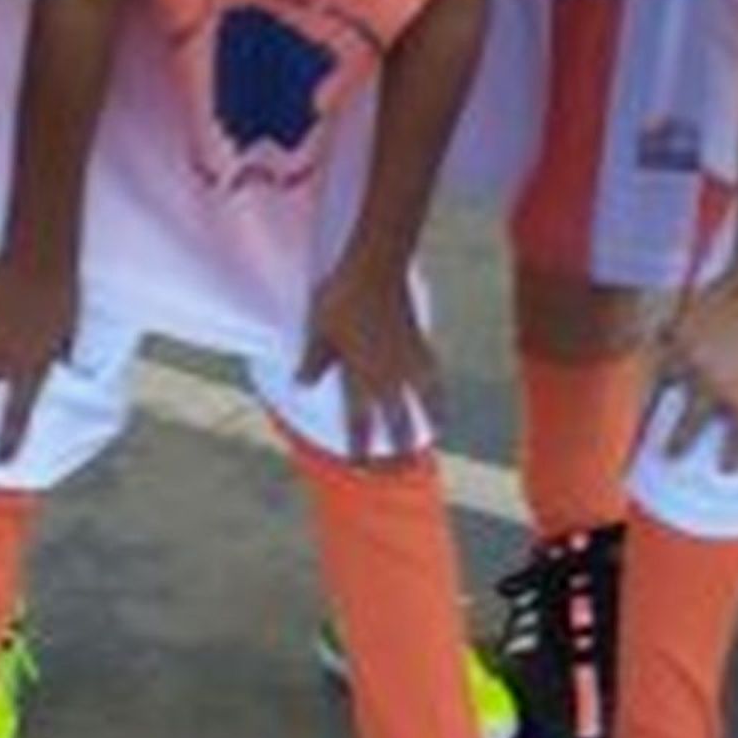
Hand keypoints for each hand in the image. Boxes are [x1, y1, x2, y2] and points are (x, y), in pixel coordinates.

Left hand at [294, 258, 441, 461]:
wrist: (378, 266)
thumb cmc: (341, 295)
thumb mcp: (319, 327)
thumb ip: (313, 359)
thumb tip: (300, 385)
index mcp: (360, 373)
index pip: (359, 418)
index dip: (359, 444)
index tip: (361, 467)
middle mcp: (388, 373)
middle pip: (396, 419)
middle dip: (399, 446)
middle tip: (403, 471)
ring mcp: (408, 359)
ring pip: (421, 401)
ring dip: (425, 422)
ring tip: (432, 438)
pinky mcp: (419, 341)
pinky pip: (431, 377)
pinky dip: (435, 393)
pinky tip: (437, 396)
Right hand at [653, 275, 737, 473]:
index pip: (736, 443)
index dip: (731, 460)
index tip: (726, 468)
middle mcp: (711, 385)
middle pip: (686, 427)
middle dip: (677, 445)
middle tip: (670, 455)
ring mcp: (690, 355)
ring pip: (665, 382)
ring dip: (663, 392)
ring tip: (660, 396)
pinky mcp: (678, 326)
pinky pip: (662, 341)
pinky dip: (661, 347)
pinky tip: (661, 347)